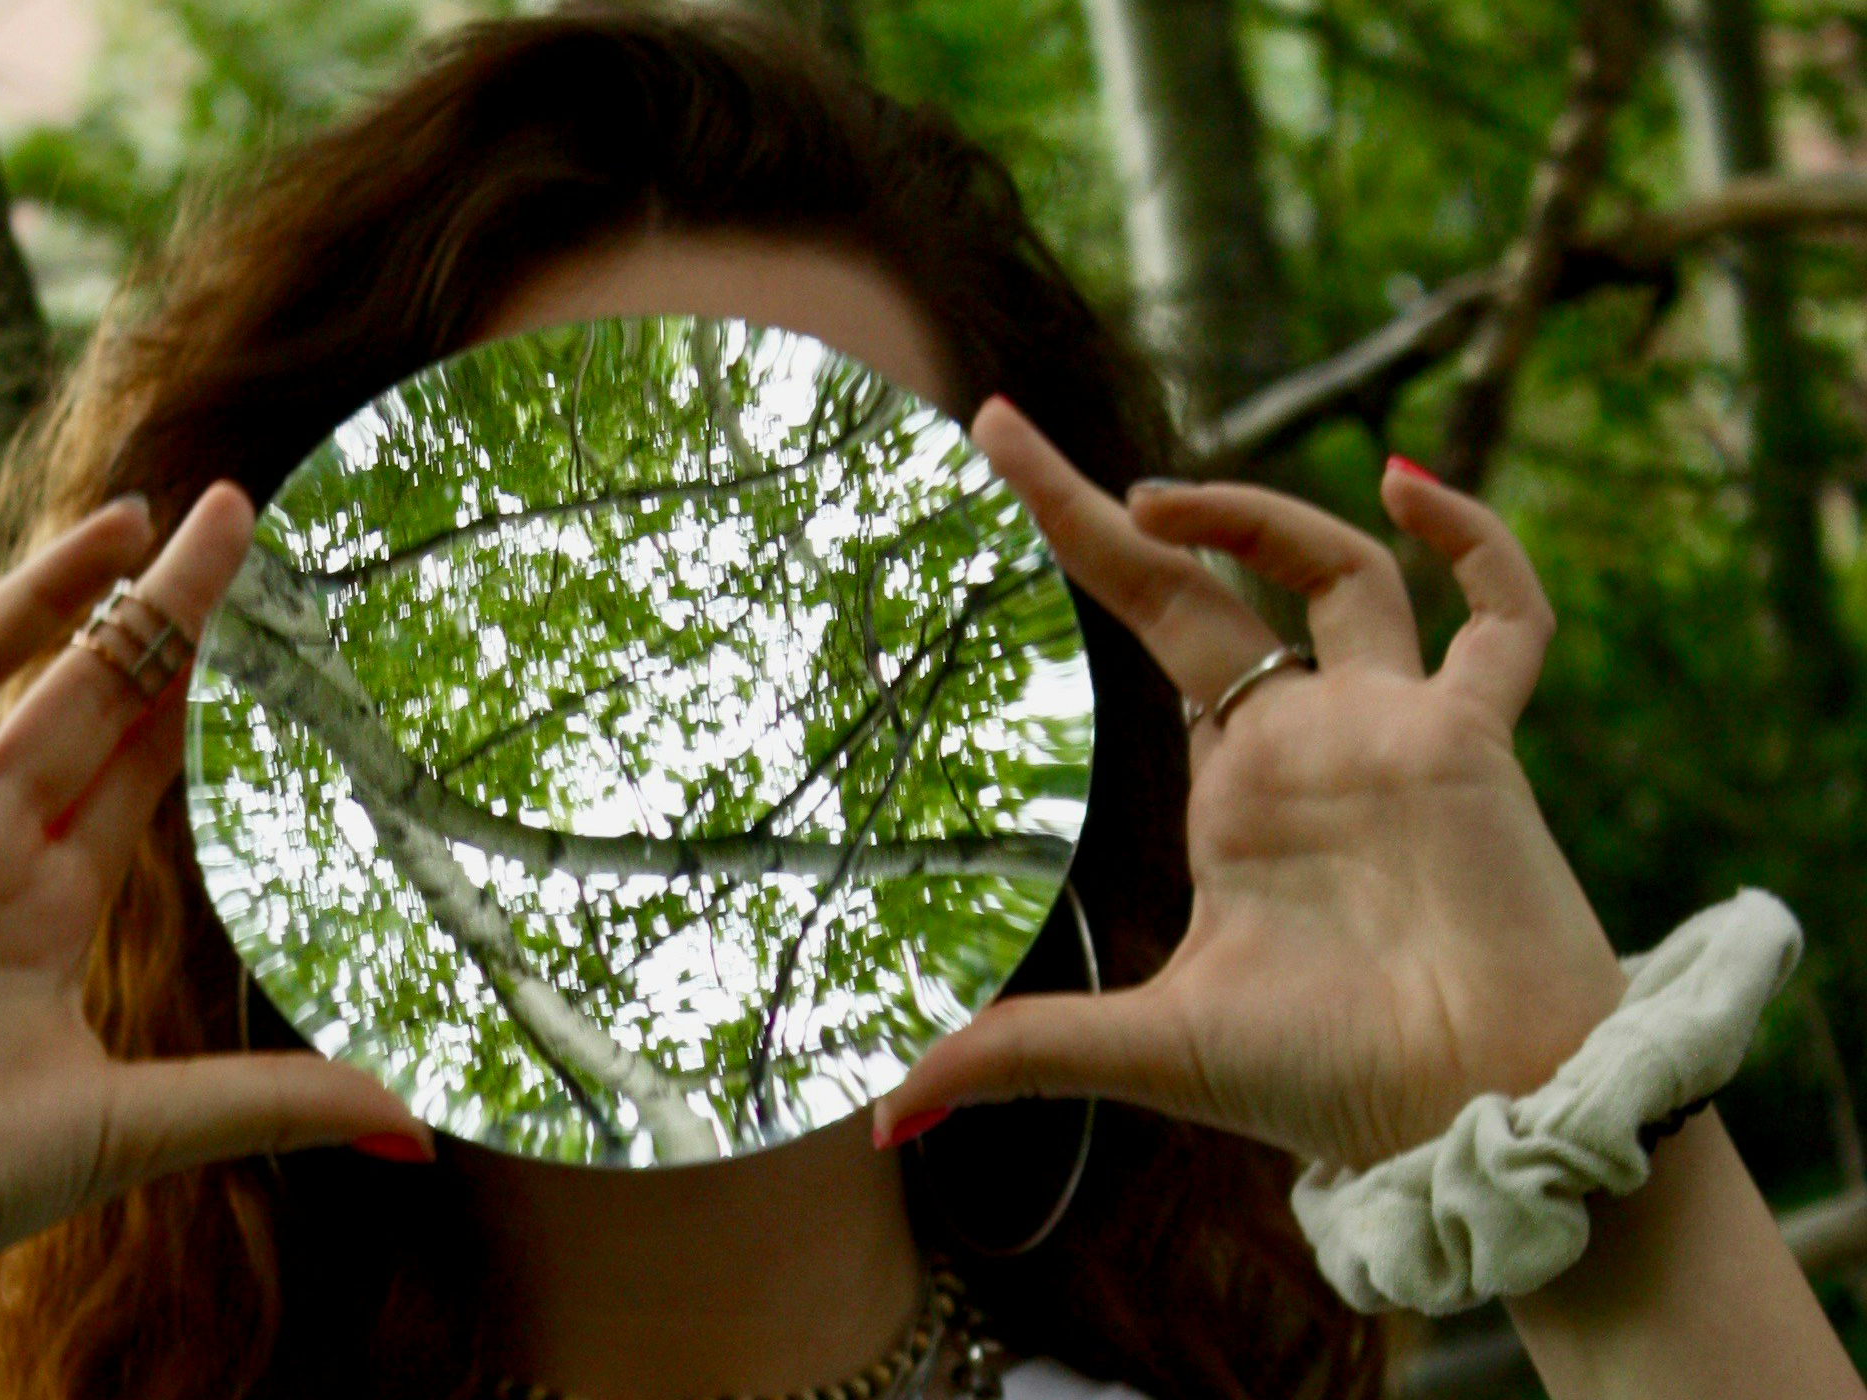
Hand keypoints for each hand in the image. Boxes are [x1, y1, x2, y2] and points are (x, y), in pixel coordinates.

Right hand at [0, 484, 429, 1308]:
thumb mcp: (140, 1128)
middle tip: (214, 511)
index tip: (251, 597)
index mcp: (52, 896)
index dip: (191, 672)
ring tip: (117, 523)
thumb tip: (414, 1123)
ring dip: (32, 594)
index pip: (139, 752)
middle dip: (146, 602)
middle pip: (78, 689)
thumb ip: (269, 1103)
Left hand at [874, 401, 1627, 1169]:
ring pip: (1344, 571)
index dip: (1073, 535)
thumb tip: (883, 1118)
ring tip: (1156, 506)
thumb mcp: (1151, 1049)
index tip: (987, 453)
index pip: (1145, 622)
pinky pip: (1505, 622)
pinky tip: (1413, 487)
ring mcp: (1396, 730)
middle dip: (1121, 506)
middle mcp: (1308, 738)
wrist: (1474, 1118)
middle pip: (1210, 580)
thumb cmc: (1329, 1084)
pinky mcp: (1479, 742)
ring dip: (1259, 515)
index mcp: (1233, 786)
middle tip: (994, 432)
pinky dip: (1479, 547)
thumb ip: (1021, 1055)